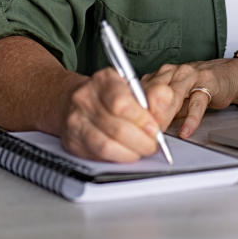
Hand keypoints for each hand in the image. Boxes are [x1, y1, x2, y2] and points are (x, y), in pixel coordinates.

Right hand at [57, 67, 176, 161]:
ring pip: (106, 146)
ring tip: (141, 150)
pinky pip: (98, 156)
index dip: (142, 120)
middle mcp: (85, 99)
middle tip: (152, 144)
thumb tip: (165, 103)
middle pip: (116, 128)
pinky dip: (117, 158)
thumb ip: (153, 96)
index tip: (155, 128)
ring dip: (131, 153)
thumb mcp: (132, 87)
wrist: (75, 99)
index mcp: (103, 80)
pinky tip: (126, 153)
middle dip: (141, 141)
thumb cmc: (109, 94)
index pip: (121, 103)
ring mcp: (76, 121)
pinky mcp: (72, 141)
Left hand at [143, 59, 237, 138]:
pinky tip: (186, 131)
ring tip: (160, 132)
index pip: (142, 91)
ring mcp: (190, 75)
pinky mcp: (208, 83)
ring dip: (165, 115)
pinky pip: (197, 103)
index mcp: (160, 75)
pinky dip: (191, 119)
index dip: (135, 110)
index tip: (132, 127)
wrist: (225, 75)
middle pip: (154, 91)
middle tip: (144, 133)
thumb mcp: (174, 99)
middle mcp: (172, 72)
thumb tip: (143, 129)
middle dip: (148, 114)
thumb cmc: (196, 88)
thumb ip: (159, 110)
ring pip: (173, 94)